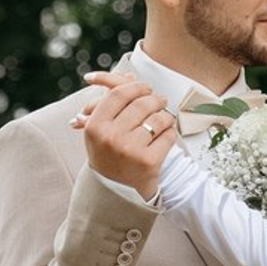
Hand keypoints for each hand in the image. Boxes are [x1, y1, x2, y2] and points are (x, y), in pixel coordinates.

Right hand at [74, 72, 175, 199]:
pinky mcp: (149, 162)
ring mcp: (130, 150)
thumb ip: (110, 102)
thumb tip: (127, 73)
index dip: (135, 87)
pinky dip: (170, 133)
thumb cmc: (107, 155)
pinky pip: (168, 136)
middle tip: (161, 100)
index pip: (119, 94)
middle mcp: (111, 137)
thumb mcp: (99, 131)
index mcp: (96, 127)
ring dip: (165, 115)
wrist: (113, 192)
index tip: (144, 88)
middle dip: (155, 99)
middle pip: (141, 103)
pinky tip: (166, 135)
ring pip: (158, 118)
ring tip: (165, 116)